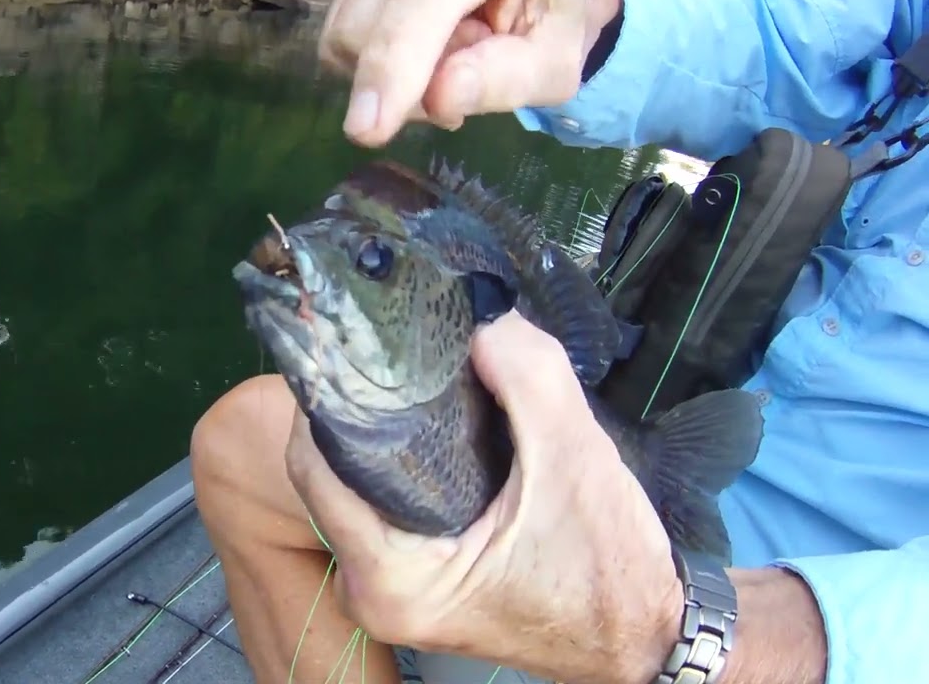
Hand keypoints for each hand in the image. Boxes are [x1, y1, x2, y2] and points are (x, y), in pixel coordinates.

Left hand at [285, 312, 683, 683]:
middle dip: (354, 409)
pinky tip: (424, 425)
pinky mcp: (409, 584)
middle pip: (328, 475)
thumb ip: (528, 375)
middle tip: (385, 349)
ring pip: (353, 490)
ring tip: (407, 378)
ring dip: (375, 435)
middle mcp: (368, 593)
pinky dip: (396, 467)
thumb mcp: (575, 458)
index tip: (351, 340)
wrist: (642, 640)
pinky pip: (380, 510)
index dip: (326, 396)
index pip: (314, 466)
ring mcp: (385, 593)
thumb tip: (479, 315)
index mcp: (390, 577)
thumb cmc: (610, 569)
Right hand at [318, 0, 621, 146]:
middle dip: (400, 80)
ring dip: (387, 69)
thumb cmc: (548, 10)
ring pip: (342, 33)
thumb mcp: (553, 55)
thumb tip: (440, 100)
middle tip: (463, 70)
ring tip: (444, 48)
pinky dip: (373, 54)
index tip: (368, 130)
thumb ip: (506, 78)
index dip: (392, 65)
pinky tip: (416, 40)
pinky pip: (337, 28)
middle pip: (363, 28)